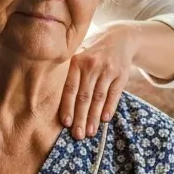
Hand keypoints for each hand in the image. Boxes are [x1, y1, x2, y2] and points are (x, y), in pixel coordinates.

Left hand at [61, 25, 138, 139]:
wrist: (119, 38)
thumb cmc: (92, 53)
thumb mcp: (78, 55)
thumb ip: (68, 74)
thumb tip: (51, 101)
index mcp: (77, 61)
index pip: (70, 88)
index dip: (68, 106)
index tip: (66, 123)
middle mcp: (92, 65)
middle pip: (85, 96)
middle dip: (80, 118)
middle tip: (77, 135)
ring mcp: (108, 69)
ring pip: (99, 98)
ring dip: (94, 117)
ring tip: (90, 132)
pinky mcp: (121, 74)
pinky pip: (114, 95)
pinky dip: (109, 108)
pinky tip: (104, 120)